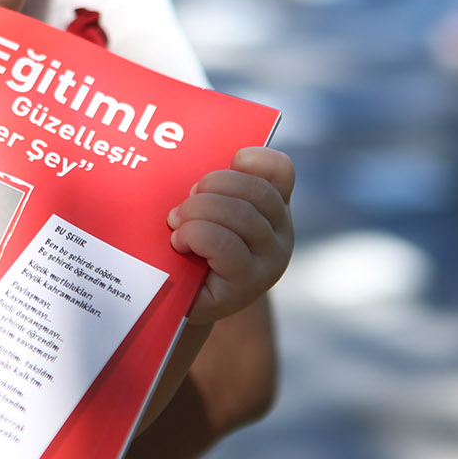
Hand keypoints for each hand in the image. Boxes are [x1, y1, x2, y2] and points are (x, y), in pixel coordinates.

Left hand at [168, 145, 294, 324]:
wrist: (182, 299)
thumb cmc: (190, 245)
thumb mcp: (204, 208)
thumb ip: (211, 186)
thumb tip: (188, 159)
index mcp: (274, 207)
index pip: (280, 170)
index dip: (253, 159)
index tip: (227, 163)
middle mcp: (281, 234)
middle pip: (255, 191)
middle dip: (211, 187)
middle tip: (185, 201)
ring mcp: (269, 262)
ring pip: (240, 214)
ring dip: (197, 211)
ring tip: (176, 223)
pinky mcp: (247, 285)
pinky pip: (224, 245)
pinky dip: (195, 235)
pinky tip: (180, 243)